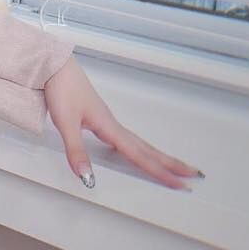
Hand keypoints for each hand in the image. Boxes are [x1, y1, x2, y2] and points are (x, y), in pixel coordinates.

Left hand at [44, 57, 205, 191]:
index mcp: (109, 127)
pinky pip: (127, 138)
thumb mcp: (65, 122)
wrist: (55, 66)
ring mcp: (107, 120)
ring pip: (139, 143)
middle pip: (147, 149)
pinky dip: (139, 148)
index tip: (181, 184)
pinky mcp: (99, 117)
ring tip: (173, 166)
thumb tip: (87, 177)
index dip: (160, 172)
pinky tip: (135, 151)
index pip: (140, 155)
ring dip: (158, 156)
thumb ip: (76, 151)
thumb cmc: (61, 88)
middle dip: (170, 164)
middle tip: (193, 175)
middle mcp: (113, 124)